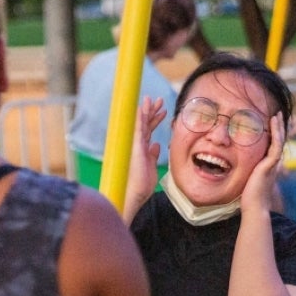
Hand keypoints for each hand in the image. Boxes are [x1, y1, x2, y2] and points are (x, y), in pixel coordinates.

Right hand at [124, 96, 166, 220]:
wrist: (132, 195)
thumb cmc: (141, 186)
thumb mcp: (151, 167)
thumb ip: (153, 155)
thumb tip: (157, 145)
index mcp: (141, 150)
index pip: (148, 131)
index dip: (155, 120)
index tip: (162, 111)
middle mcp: (137, 146)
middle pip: (145, 125)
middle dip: (152, 112)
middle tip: (159, 100)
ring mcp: (135, 146)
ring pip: (141, 124)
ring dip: (147, 111)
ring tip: (154, 100)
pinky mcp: (135, 147)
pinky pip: (138, 129)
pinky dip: (140, 118)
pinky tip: (142, 108)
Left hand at [241, 112, 284, 215]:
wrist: (254, 207)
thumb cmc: (248, 197)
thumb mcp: (248, 180)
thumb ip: (248, 172)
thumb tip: (240, 169)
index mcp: (268, 166)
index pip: (273, 147)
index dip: (273, 135)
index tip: (271, 124)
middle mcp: (273, 164)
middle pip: (278, 141)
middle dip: (278, 128)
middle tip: (277, 115)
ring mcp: (273, 164)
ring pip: (279, 141)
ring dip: (279, 127)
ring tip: (277, 115)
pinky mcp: (270, 164)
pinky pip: (276, 144)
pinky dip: (276, 132)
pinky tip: (274, 122)